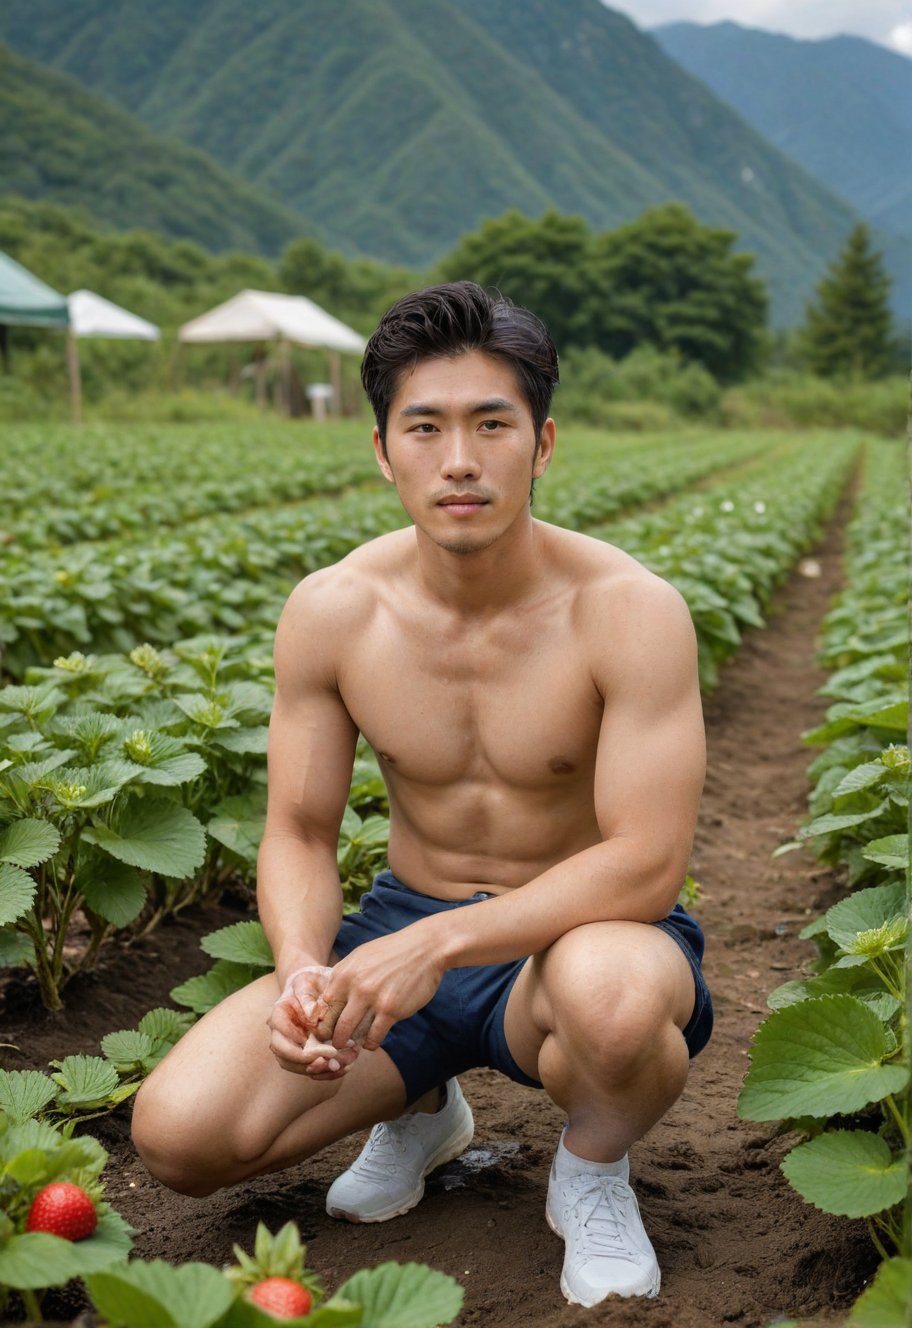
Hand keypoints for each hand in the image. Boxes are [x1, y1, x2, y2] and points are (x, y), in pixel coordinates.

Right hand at [267, 964, 358, 1079]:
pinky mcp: (307, 1054)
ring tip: (340, 1065)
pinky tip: (344, 1067)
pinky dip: (327, 1072)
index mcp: (279, 1014)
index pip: (279, 1031)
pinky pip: (312, 1069)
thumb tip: (312, 1015)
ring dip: (317, 1070)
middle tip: (329, 1059)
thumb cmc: (311, 982)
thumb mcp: (308, 982)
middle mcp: (282, 1034)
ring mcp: (293, 1046)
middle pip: (284, 1055)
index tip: (312, 1041)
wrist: (316, 987)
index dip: (293, 1039)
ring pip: (297, 1066)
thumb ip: (308, 996)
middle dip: (306, 1061)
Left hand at [311, 926, 444, 1051]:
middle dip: (335, 1039)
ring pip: (353, 1034)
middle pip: (335, 1025)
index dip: (323, 1023)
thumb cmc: (391, 952)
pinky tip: (372, 1041)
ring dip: (353, 1043)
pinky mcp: (391, 1010)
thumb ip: (343, 977)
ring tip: (355, 1044)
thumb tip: (327, 1001)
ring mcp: (373, 999)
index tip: (329, 1030)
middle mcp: (355, 986)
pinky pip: (374, 1036)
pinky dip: (371, 1043)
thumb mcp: (360, 957)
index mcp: (343, 973)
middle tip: (339, 1045)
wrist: (425, 948)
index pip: (323, 1008)